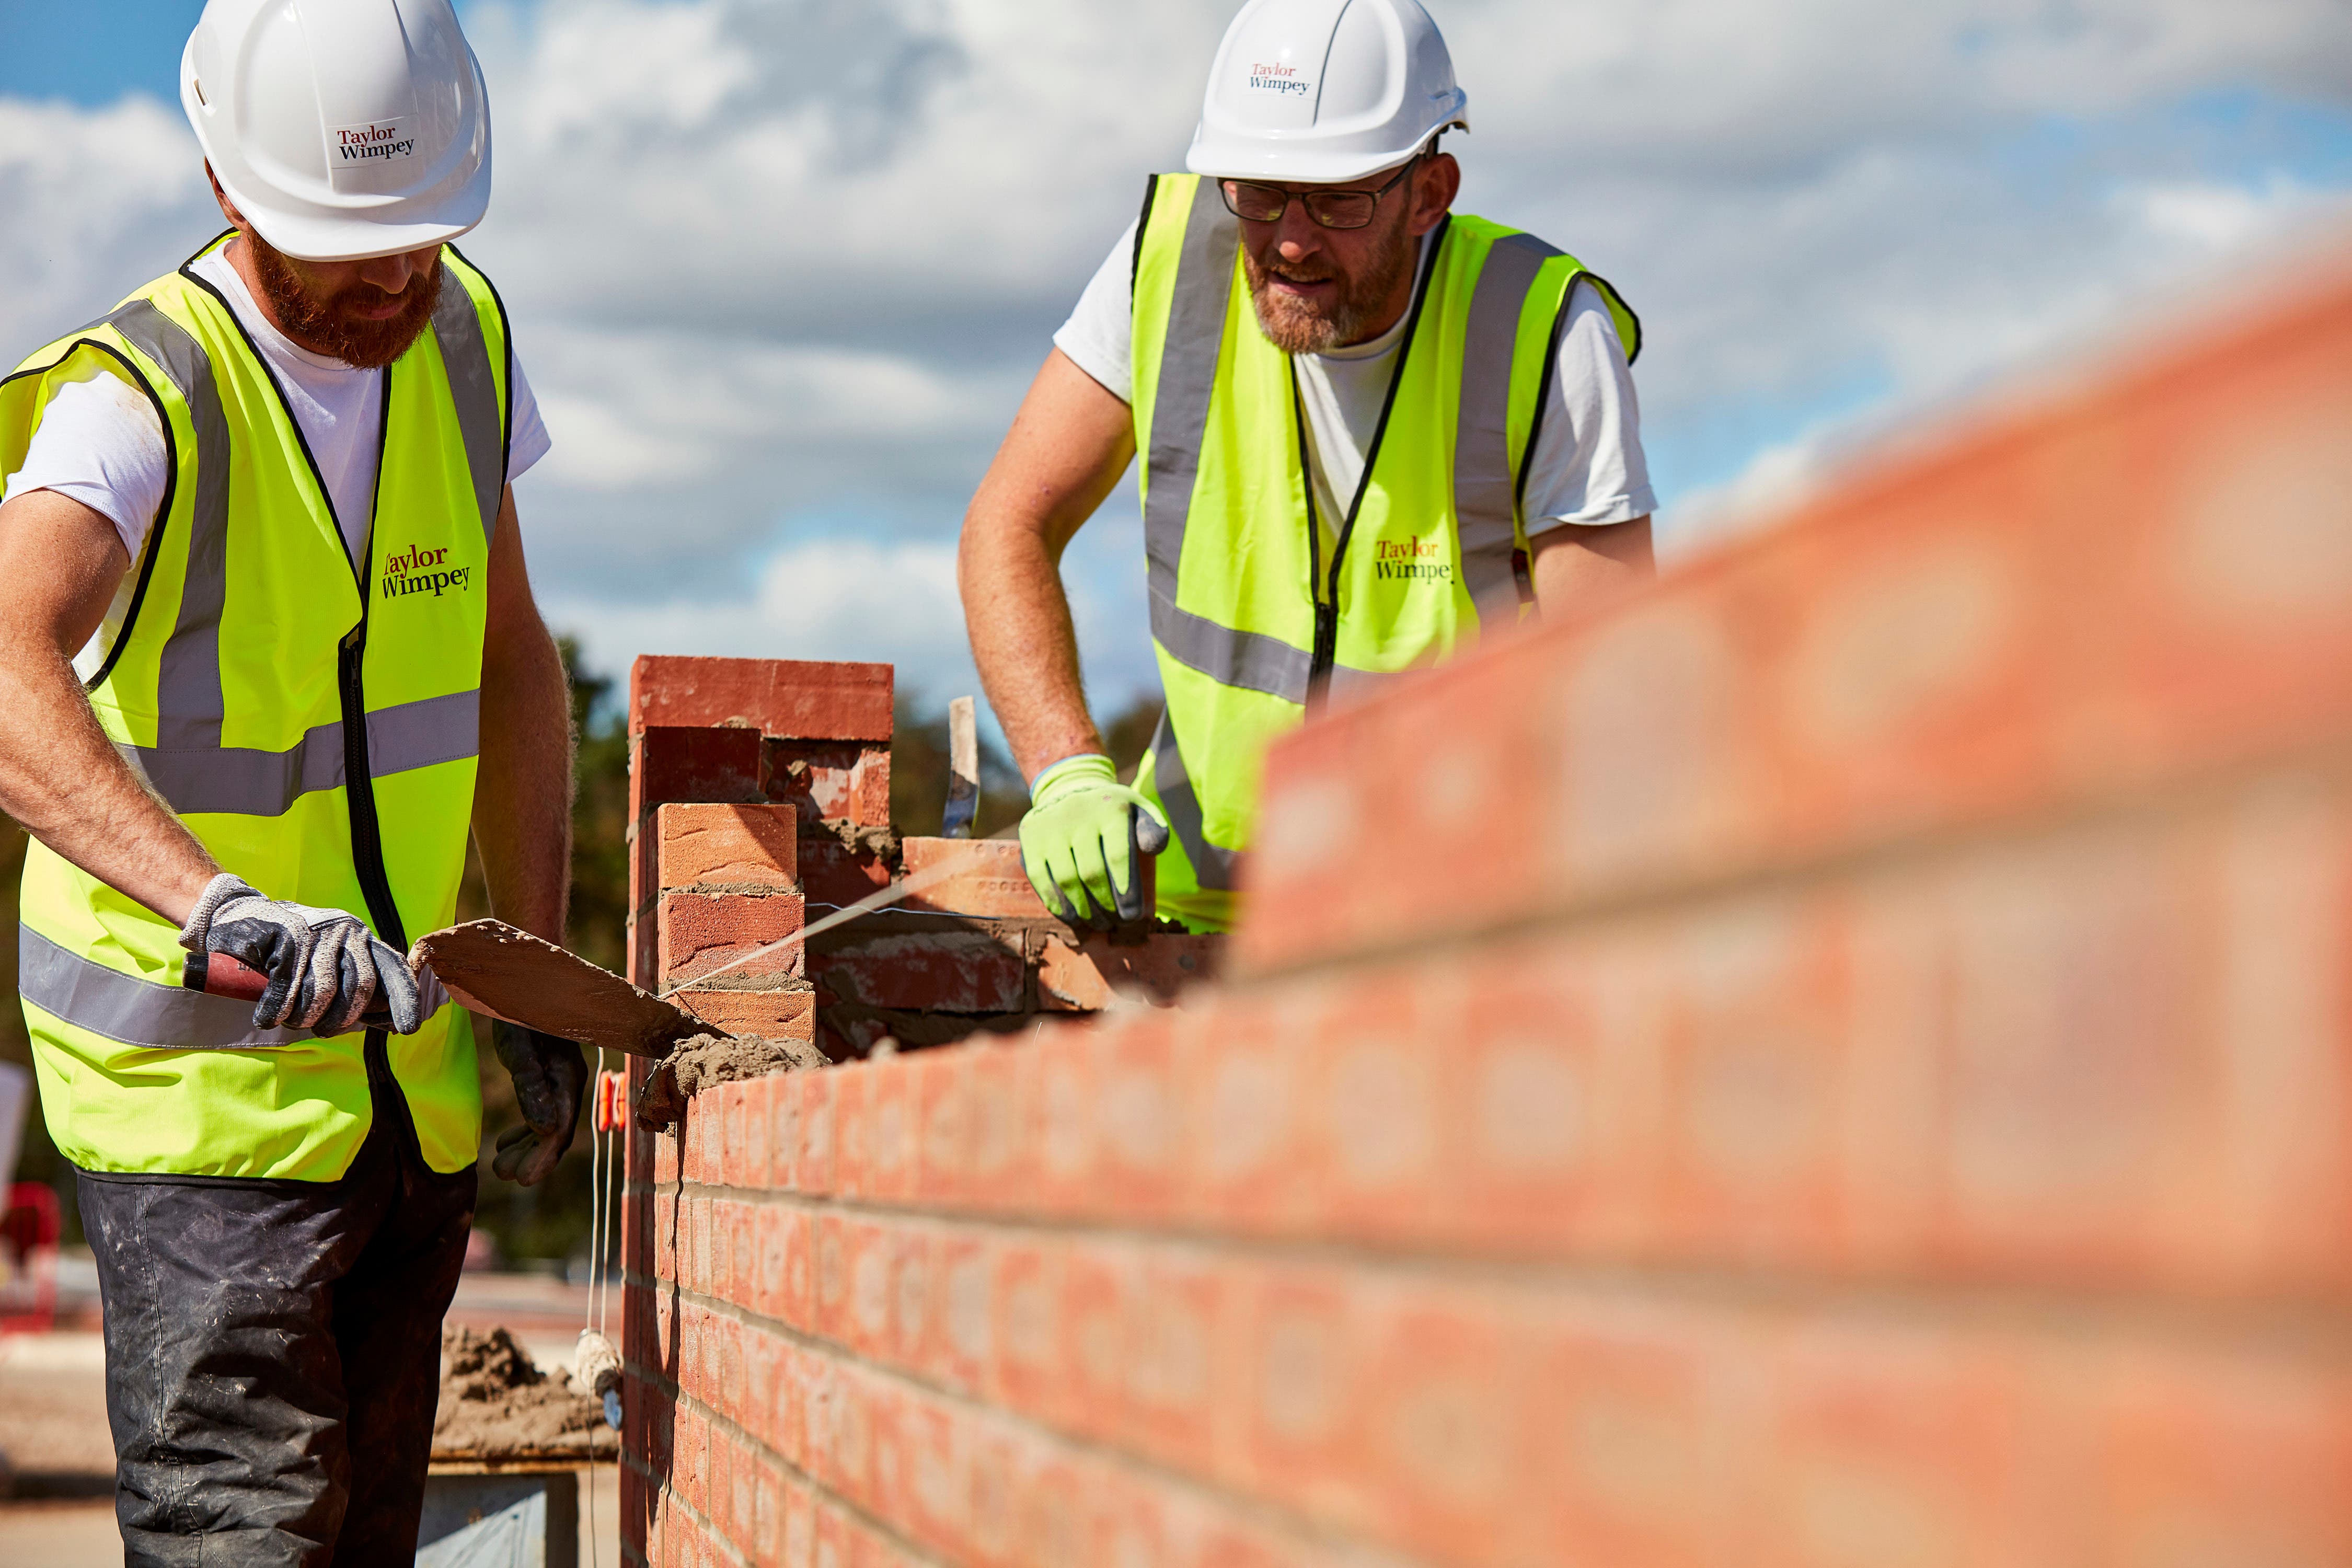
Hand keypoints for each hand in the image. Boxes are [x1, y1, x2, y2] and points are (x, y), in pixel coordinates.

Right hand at [178, 872, 431, 1034]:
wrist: (238, 917)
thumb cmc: (286, 952)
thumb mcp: (325, 964)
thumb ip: (351, 986)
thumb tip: (384, 1023)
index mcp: (361, 938)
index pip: (392, 968)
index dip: (404, 999)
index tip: (409, 1028)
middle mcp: (346, 930)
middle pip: (358, 988)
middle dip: (339, 1019)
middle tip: (320, 1029)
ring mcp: (318, 931)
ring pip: (322, 991)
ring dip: (303, 1017)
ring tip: (289, 1020)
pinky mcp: (287, 935)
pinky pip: (286, 989)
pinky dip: (275, 1011)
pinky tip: (266, 1018)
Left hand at [491, 1022, 585, 1186]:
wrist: (523, 978)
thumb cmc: (519, 1011)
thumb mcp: (520, 1049)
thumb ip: (532, 1088)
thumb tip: (546, 1130)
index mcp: (566, 1078)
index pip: (560, 1129)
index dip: (543, 1158)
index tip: (523, 1181)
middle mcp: (566, 1082)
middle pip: (555, 1131)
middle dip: (532, 1158)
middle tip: (504, 1175)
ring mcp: (557, 1079)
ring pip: (546, 1125)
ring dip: (526, 1148)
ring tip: (499, 1165)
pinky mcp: (544, 1074)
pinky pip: (538, 1112)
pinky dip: (523, 1131)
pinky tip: (505, 1143)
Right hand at [1017, 753, 1168, 927]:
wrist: (1070, 788)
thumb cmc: (1112, 812)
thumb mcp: (1140, 811)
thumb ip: (1154, 830)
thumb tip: (1152, 849)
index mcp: (1111, 808)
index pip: (1118, 856)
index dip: (1126, 891)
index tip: (1132, 915)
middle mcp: (1078, 813)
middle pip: (1091, 872)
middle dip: (1106, 906)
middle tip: (1116, 923)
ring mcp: (1050, 825)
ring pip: (1066, 879)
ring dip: (1083, 910)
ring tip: (1098, 923)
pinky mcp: (1030, 838)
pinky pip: (1041, 879)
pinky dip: (1058, 904)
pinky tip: (1073, 918)